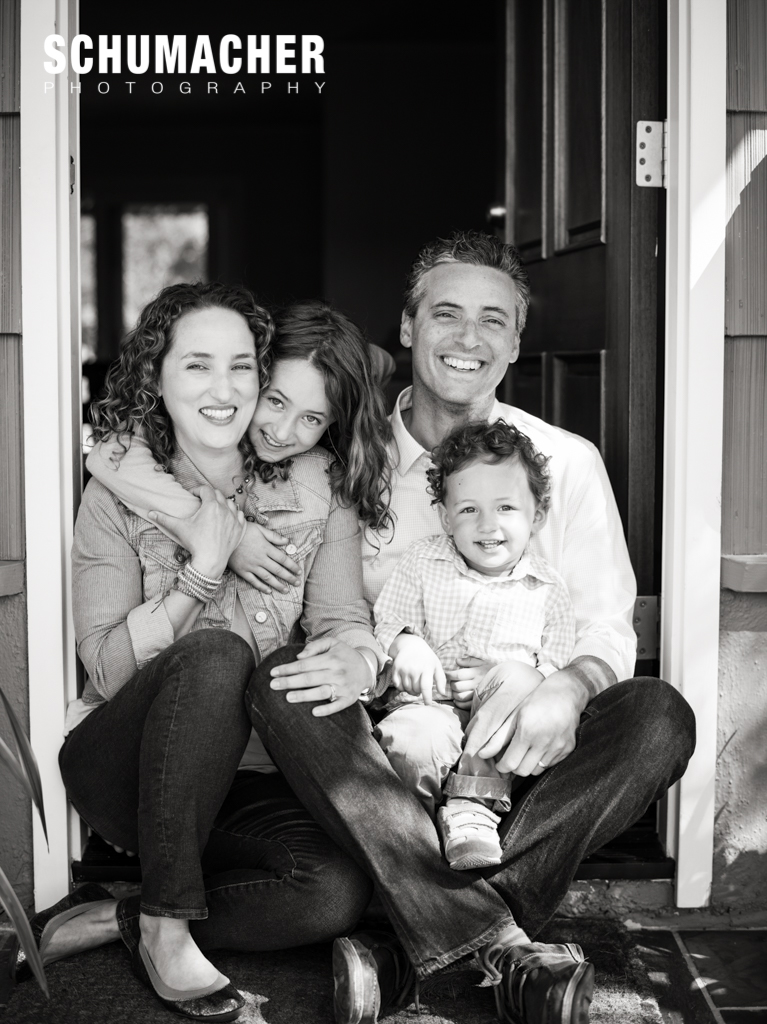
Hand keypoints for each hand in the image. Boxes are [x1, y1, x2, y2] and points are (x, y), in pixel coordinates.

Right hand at [148, 484, 245, 577]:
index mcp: (211, 505)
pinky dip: (235, 514)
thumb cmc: (195, 543)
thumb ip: (164, 519)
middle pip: (218, 494)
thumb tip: (150, 513)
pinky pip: (240, 515)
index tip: (192, 495)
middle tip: (202, 501)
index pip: (205, 489)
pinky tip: (229, 517)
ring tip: (215, 508)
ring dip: (223, 503)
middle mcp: (225, 509)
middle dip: (210, 495)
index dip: (197, 490)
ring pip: (231, 503)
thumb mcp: (180, 528)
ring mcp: (234, 518)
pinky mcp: (240, 528)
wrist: (211, 561)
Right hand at [228, 522, 300, 594]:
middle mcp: (261, 559)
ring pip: (267, 578)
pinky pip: (253, 581)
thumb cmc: (243, 531)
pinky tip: (268, 591)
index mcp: (266, 548)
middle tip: (297, 583)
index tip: (299, 571)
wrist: (224, 537)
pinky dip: (261, 587)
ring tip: (286, 590)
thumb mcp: (260, 529)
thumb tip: (287, 541)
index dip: (292, 566)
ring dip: (278, 585)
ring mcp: (251, 566)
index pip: (283, 559)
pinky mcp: (243, 571)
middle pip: (278, 570)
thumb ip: (274, 536)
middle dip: (289, 578)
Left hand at [269, 637, 372, 716]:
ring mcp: (344, 687)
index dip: (288, 668)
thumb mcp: (332, 643)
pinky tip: (313, 712)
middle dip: (289, 682)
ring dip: (304, 696)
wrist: (366, 668)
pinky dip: (326, 710)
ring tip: (288, 697)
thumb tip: (299, 657)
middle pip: (309, 678)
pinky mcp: (349, 699)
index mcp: (331, 658)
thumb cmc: (344, 655)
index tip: (273, 672)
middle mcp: (337, 672)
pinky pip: (337, 706)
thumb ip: (315, 646)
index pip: (304, 664)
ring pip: (321, 692)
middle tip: (273, 685)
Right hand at [387, 633, 446, 703]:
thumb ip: (441, 679)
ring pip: (407, 689)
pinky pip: (398, 686)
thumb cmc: (426, 657)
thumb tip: (443, 693)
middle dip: (419, 692)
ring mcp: (404, 669)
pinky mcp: (395, 669)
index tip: (428, 704)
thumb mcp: (436, 665)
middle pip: (416, 689)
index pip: (425, 687)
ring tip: (414, 683)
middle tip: (420, 686)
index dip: (427, 697)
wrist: (410, 645)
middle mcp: (414, 668)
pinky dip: (402, 688)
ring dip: (411, 690)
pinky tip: (406, 682)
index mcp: (426, 667)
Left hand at [445, 655, 495, 708]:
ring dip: (454, 694)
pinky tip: (457, 699)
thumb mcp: (482, 662)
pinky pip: (465, 705)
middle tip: (451, 682)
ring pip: (459, 696)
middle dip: (451, 684)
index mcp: (476, 673)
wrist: (505, 679)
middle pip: (457, 686)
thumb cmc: (491, 669)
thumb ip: (469, 661)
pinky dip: (458, 703)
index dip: (449, 674)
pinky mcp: (478, 701)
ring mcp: (477, 694)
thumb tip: (457, 661)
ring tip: (455, 690)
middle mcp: (476, 684)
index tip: (446, 673)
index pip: (458, 675)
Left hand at [465, 664, 589, 776]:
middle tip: (512, 757)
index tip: (500, 762)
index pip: (510, 763)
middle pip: (523, 771)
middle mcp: (543, 742)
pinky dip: (542, 761)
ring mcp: (558, 747)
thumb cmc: (537, 701)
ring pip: (537, 770)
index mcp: (527, 732)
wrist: (566, 693)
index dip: (502, 766)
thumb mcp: (515, 715)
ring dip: (528, 765)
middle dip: (514, 767)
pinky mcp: (567, 749)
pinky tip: (540, 747)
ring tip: (527, 751)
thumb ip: (499, 737)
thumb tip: (482, 754)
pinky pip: (551, 765)